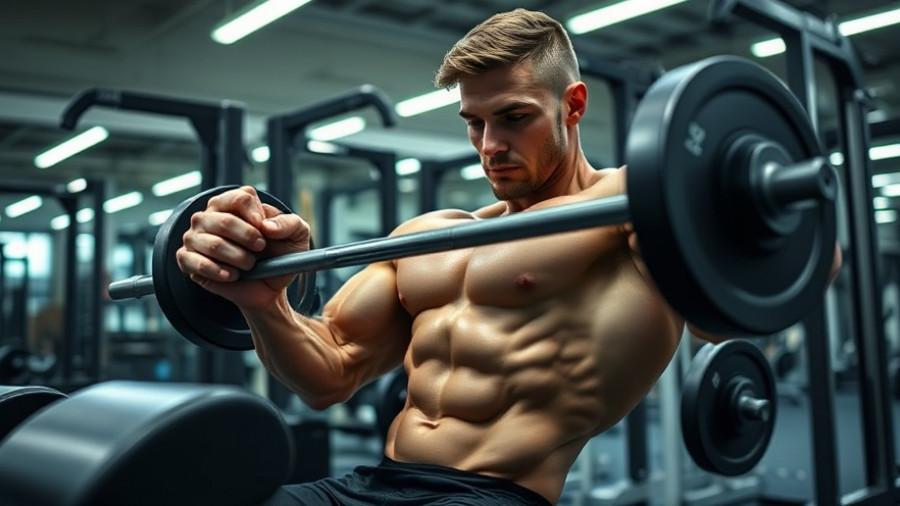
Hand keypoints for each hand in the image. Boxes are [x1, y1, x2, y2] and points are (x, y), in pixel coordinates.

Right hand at [175, 186, 310, 309]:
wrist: (270, 286)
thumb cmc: (280, 255)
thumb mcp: (297, 236)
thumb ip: (290, 223)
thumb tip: (266, 226)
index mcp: (234, 203)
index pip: (241, 197)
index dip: (256, 216)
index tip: (265, 232)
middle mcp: (210, 216)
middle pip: (224, 221)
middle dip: (249, 239)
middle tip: (260, 249)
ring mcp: (195, 237)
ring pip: (213, 243)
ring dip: (238, 258)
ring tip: (249, 265)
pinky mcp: (187, 259)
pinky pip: (196, 262)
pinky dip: (219, 271)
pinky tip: (232, 275)